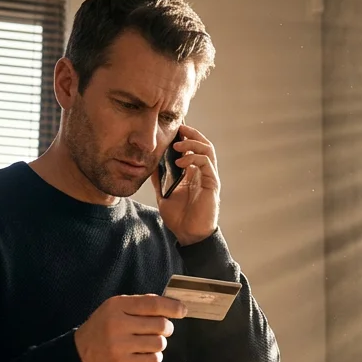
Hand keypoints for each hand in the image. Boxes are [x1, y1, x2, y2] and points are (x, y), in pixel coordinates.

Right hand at [74, 295, 187, 361]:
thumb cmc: (102, 330)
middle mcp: (117, 324)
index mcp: (116, 306)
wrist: (79, 356)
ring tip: (146, 344)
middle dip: (166, 328)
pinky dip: (153, 358)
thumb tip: (170, 303)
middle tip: (160, 331)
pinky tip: (142, 356)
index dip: (172, 307)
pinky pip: (154, 360)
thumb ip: (139, 305)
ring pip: (159, 343)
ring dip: (158, 344)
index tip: (182, 310)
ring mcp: (119, 346)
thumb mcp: (114, 310)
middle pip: (160, 325)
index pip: (152, 304)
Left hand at [154, 123, 219, 245]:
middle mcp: (203, 172)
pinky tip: (181, 162)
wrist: (188, 234)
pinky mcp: (212, 184)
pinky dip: (194, 158)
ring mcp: (208, 177)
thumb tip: (149, 164)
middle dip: (191, 133)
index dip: (186, 135)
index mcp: (193, 173)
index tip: (174, 127)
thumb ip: (159, 179)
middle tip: (178, 128)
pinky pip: (206, 164)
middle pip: (203, 144)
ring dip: (193, 143)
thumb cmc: (179, 217)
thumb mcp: (163, 194)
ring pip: (207, 150)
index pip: (193, 147)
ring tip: (177, 145)